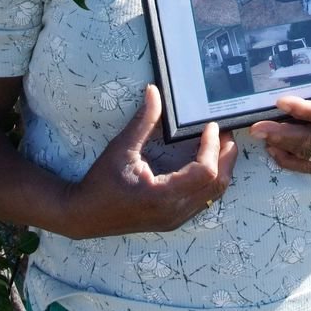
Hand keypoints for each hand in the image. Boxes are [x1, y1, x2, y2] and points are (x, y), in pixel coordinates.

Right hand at [62, 84, 236, 237]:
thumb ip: (143, 121)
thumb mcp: (121, 148)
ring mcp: (176, 219)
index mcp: (162, 195)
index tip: (211, 126)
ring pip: (214, 194)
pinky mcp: (174, 219)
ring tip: (218, 143)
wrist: (84, 215)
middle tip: (224, 131)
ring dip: (221, 168)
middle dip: (226, 156)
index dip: (213, 147)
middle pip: (217, 184)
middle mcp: (174, 211)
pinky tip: (205, 160)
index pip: (205, 172)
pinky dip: (211, 179)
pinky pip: (204, 200)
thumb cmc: (100, 182)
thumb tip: (154, 91)